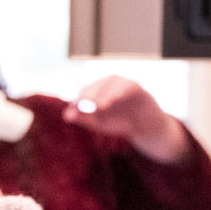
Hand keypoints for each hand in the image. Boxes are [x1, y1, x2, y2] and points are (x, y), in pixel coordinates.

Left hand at [64, 75, 190, 162]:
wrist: (144, 127)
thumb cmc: (119, 123)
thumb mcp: (100, 123)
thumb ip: (84, 118)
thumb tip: (66, 115)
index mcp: (98, 91)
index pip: (85, 90)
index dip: (79, 98)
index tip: (73, 108)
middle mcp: (109, 84)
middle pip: (97, 84)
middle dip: (89, 93)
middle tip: (83, 104)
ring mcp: (123, 84)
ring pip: (112, 82)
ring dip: (104, 92)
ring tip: (98, 105)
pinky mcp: (137, 87)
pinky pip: (128, 86)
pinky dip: (119, 91)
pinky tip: (113, 100)